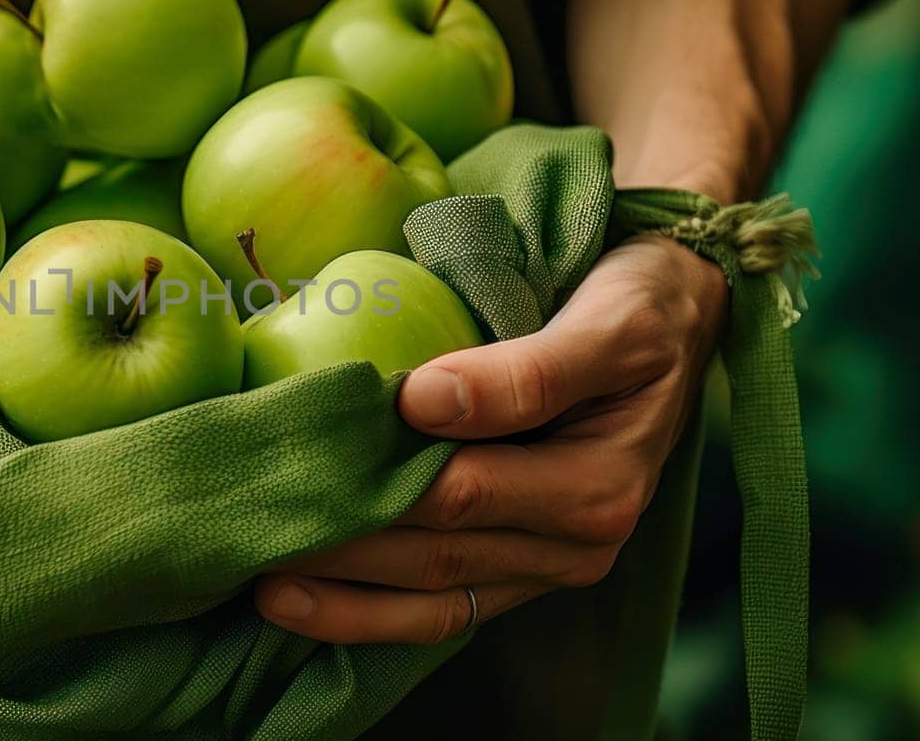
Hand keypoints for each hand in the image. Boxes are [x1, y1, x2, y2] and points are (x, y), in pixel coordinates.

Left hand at [254, 236, 726, 643]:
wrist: (674, 316)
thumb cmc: (640, 308)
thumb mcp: (608, 325)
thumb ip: (526, 372)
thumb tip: (422, 402)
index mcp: (597, 490)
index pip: (461, 494)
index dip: (374, 481)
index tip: (296, 458)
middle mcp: (575, 545)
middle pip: (432, 552)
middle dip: (338, 544)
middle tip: (246, 523)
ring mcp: (544, 566)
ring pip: (427, 597)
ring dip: (339, 596)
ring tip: (254, 580)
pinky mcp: (518, 569)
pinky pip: (437, 607)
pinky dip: (366, 612)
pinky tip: (297, 604)